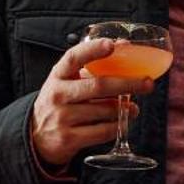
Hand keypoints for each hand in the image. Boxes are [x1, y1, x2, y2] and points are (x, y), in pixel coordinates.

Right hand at [27, 37, 152, 169]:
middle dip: (127, 84)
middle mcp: (57, 95)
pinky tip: (122, 122)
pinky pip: (102, 132)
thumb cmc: (60, 102)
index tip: (112, 45)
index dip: (92, 50)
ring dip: (124, 109)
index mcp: (58, 75)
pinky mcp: (68, 139)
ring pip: (104, 111)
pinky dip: (116, 126)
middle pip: (98, 86)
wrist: (36, 137)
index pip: (73, 58)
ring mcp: (62, 118)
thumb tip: (125, 45)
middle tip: (147, 83)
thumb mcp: (67, 81)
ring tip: (133, 107)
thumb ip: (91, 66)